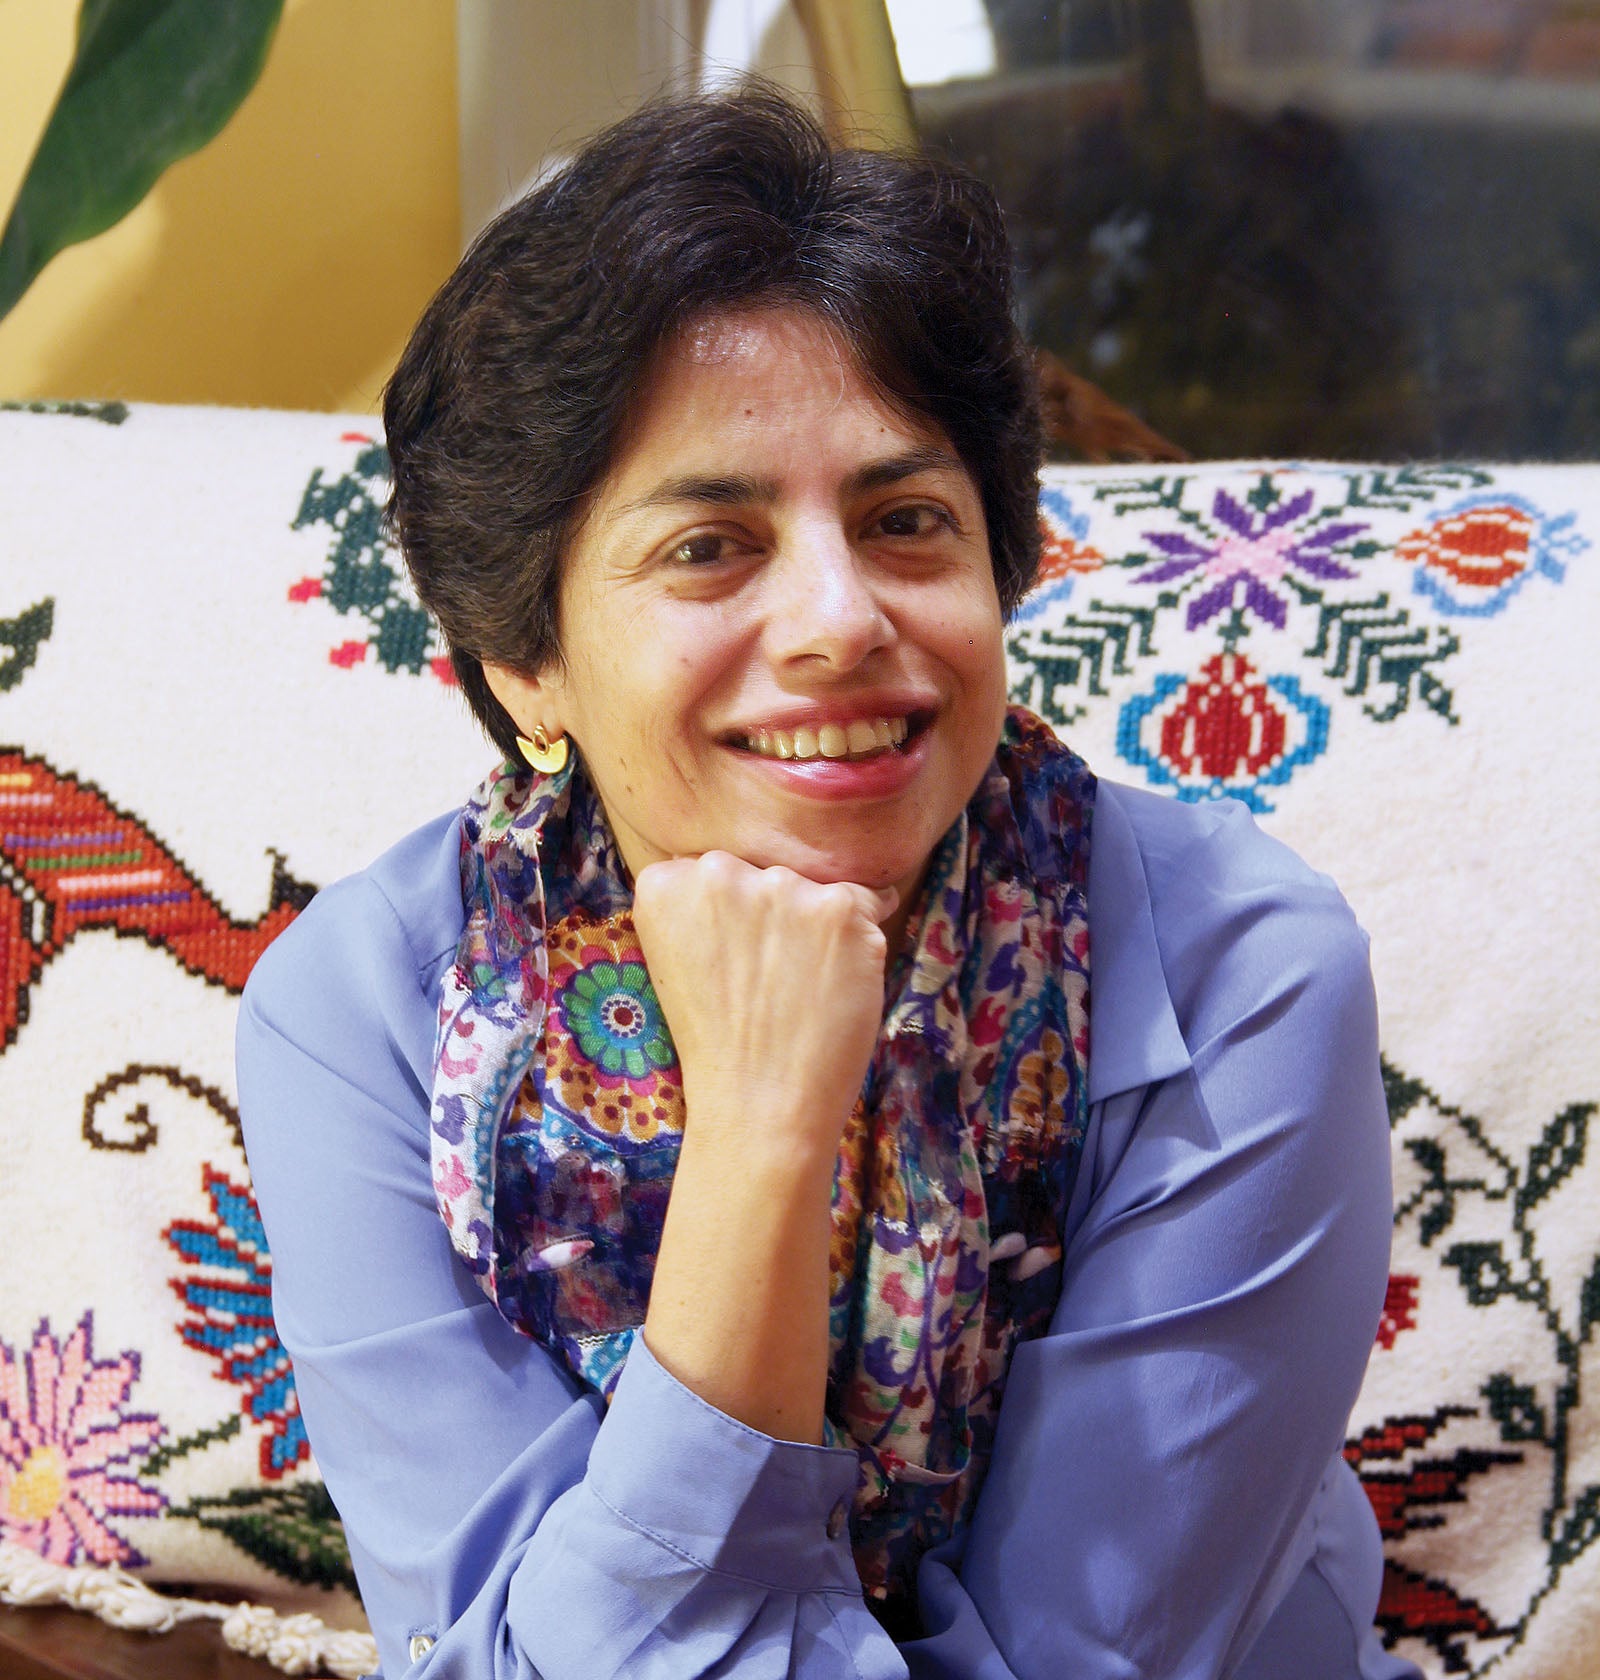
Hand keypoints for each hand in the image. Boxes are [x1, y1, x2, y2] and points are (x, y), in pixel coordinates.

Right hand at [632, 852, 895, 1164]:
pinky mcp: (840, 910)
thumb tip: (751, 876)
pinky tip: (846, 974)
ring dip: (817, 927)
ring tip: (804, 988)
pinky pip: (869, 901)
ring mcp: (783, 887)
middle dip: (773, 916)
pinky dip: (864, 935)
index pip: (709, 872)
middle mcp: (718, 872)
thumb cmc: (716, 1045)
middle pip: (763, 874)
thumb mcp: (673, 962)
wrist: (758, 1106)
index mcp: (664, 884)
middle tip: (770, 979)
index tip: (731, 959)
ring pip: (813, 891)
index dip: (729, 919)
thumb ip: (699, 908)